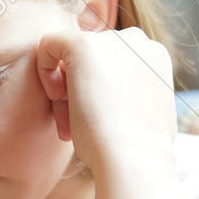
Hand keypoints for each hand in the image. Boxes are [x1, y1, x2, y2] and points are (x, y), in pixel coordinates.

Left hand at [37, 26, 183, 198]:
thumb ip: (129, 95)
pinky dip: (44, 69)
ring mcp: (110, 40)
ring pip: (70, 57)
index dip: (100, 90)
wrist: (133, 159)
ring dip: (66, 91)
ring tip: (71, 125)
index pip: (113, 62)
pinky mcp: (82, 45)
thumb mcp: (141, 115)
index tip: (99, 119)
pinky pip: (49, 44)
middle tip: (78, 127)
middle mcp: (135, 42)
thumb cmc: (136, 151)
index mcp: (153, 57)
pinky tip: (55, 97)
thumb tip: (112, 98)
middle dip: (80, 91)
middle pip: (92, 59)